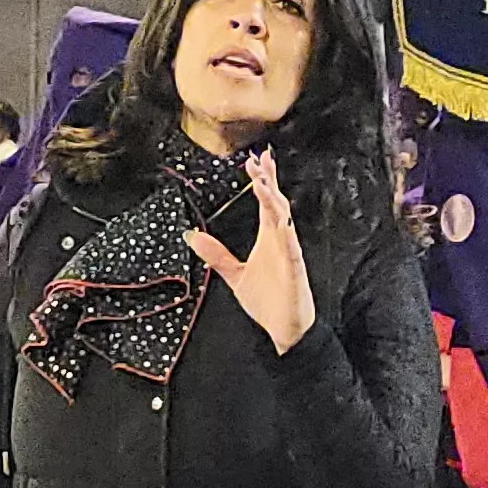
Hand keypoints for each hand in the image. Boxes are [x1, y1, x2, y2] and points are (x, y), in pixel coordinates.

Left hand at [186, 150, 315, 353]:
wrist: (285, 329)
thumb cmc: (268, 301)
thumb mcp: (235, 275)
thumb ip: (216, 255)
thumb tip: (192, 236)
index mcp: (268, 239)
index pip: (266, 202)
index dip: (262, 180)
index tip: (255, 160)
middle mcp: (280, 240)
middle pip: (276, 202)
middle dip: (268, 180)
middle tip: (260, 158)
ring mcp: (289, 253)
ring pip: (283, 219)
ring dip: (273, 200)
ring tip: (262, 181)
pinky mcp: (295, 270)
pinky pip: (291, 248)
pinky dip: (286, 233)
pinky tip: (281, 220)